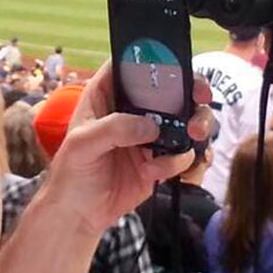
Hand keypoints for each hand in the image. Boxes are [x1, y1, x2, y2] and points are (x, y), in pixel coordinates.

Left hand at [39, 61, 212, 236]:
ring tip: (195, 133)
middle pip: (168, 89)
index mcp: (105, 97)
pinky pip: (182, 154)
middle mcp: (130, 112)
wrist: (80, 214)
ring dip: (196, 123)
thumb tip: (150, 126)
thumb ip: (113, 129)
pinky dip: (177, 161)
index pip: (128, 66)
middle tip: (201, 97)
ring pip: (184, 119)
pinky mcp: (159, 161)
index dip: (150, 58)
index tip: (174, 61)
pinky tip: (154, 171)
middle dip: (189, 89)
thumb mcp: (82, 144)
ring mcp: (148, 136)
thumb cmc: (71, 173)